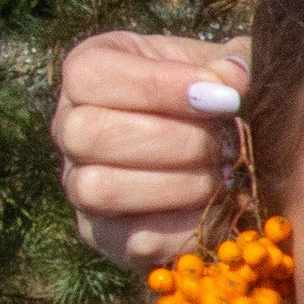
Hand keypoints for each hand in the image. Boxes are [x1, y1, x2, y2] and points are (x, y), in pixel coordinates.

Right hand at [53, 31, 248, 268]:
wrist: (226, 159)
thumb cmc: (215, 100)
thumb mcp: (225, 69)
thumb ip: (234, 63)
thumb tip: (232, 77)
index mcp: (90, 75)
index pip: (89, 75)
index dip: (157, 85)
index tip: (223, 96)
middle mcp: (70, 128)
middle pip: (87, 134)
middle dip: (174, 141)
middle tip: (229, 145)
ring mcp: (78, 186)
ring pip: (98, 189)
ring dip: (177, 186)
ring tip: (227, 178)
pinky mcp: (105, 236)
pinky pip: (130, 240)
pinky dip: (185, 228)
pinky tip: (222, 211)